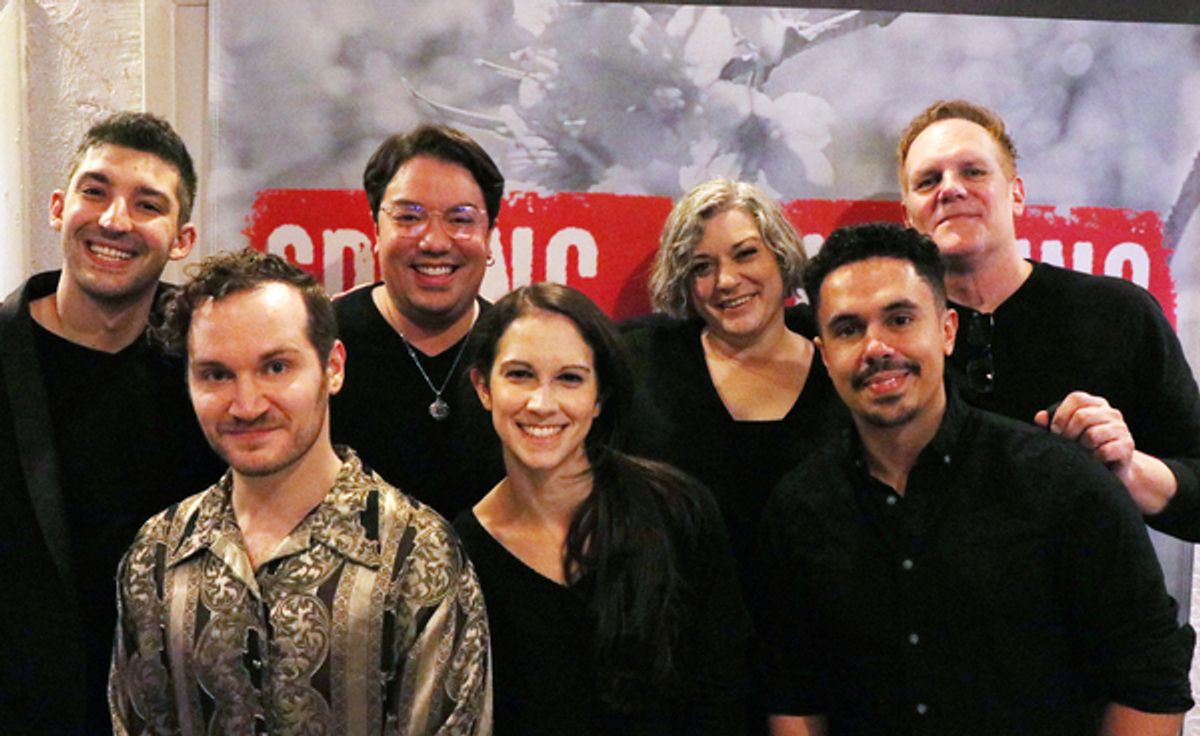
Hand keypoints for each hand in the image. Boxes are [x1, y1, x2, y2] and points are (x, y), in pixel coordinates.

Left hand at [1035, 391, 1175, 514]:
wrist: (1112, 468)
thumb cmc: (1084, 447)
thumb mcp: (1067, 433)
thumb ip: (1051, 424)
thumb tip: (1040, 417)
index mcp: (1096, 404)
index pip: (1077, 398)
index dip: (1061, 414)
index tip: (1055, 431)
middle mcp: (1111, 413)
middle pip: (1082, 416)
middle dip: (1068, 433)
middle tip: (1066, 445)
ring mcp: (1122, 429)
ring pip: (1092, 435)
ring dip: (1081, 448)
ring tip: (1081, 453)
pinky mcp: (1127, 446)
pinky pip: (1104, 451)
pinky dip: (1093, 458)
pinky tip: (1093, 461)